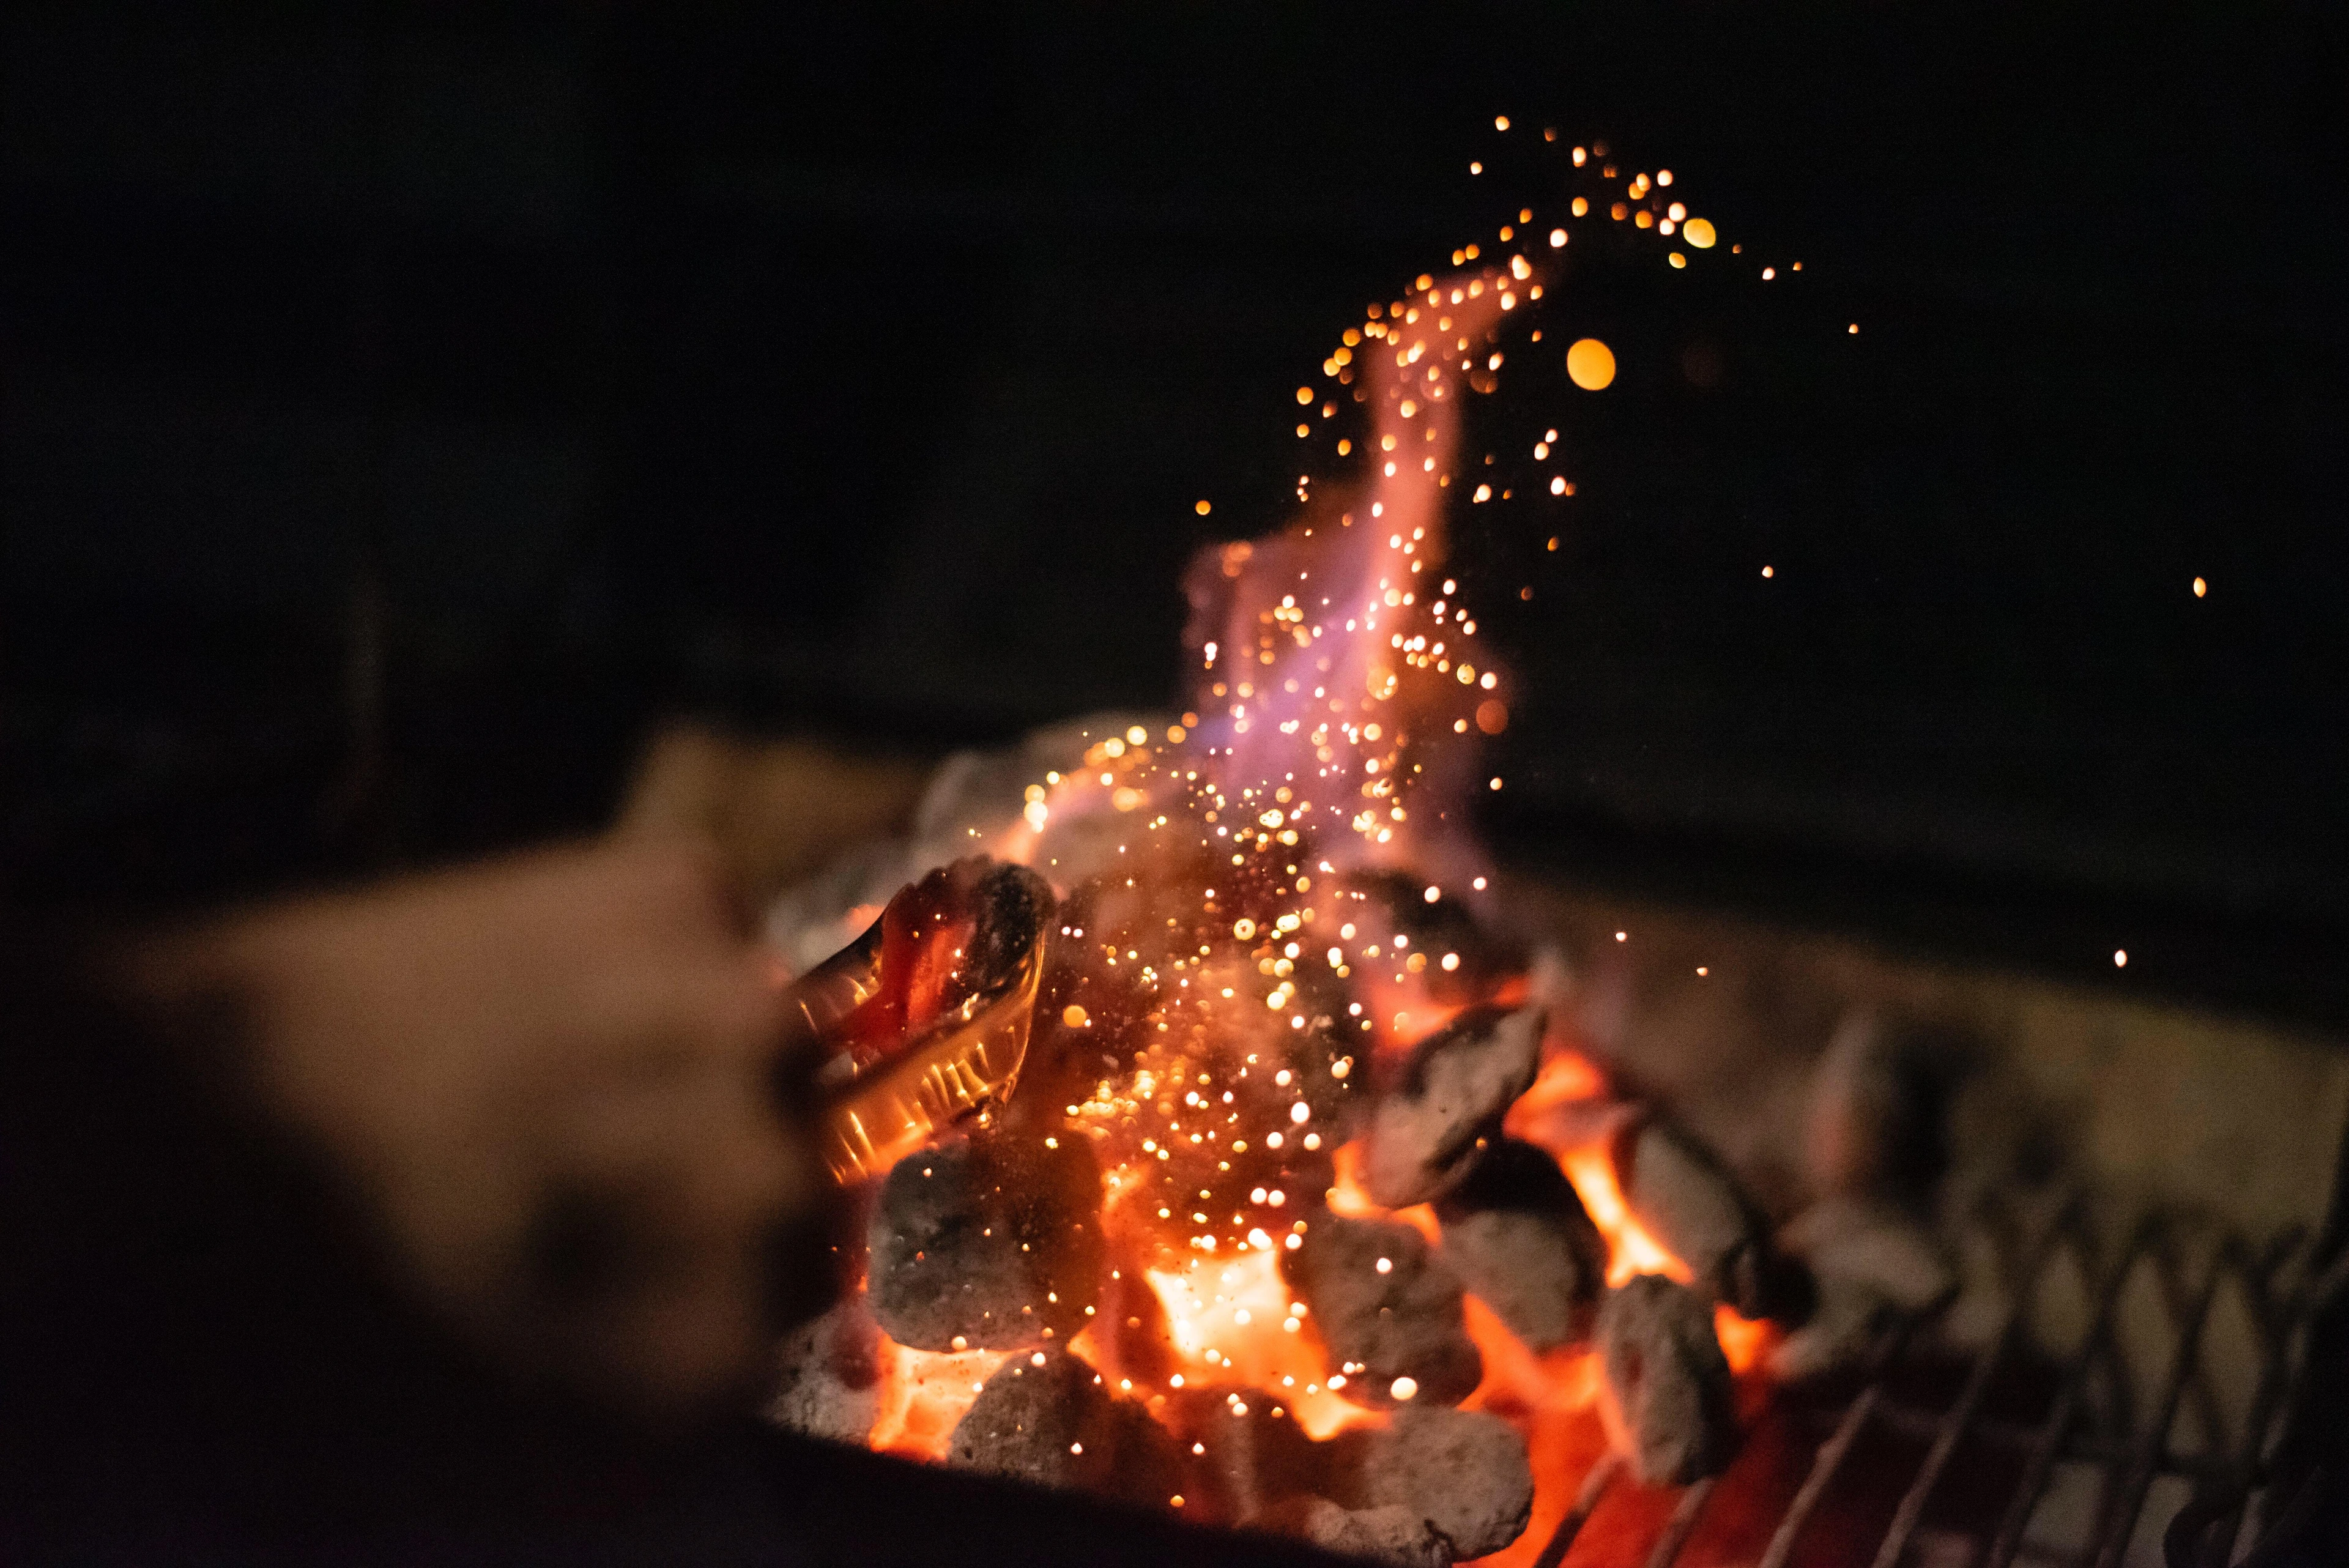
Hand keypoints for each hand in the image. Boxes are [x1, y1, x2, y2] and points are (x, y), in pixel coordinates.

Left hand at [132, 836, 835, 1423]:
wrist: (142, 1117)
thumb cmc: (281, 1313)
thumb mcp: (489, 1449)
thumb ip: (653, 1397)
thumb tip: (737, 1331)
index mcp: (720, 1355)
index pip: (793, 1312)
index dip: (705, 1284)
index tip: (626, 1268)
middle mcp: (766, 1185)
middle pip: (795, 1182)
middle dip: (705, 1174)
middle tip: (575, 1171)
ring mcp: (734, 1022)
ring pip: (765, 1042)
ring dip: (687, 1054)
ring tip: (547, 1066)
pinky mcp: (677, 888)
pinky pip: (706, 925)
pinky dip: (639, 946)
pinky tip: (529, 978)